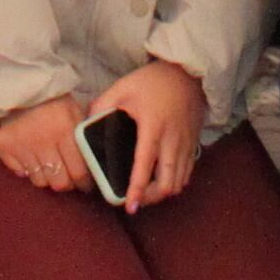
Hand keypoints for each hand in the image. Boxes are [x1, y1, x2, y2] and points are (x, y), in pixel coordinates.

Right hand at [0, 97, 91, 195]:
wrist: (19, 83)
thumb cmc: (52, 99)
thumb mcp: (74, 112)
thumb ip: (82, 137)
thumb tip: (92, 163)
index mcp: (65, 131)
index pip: (78, 172)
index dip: (83, 183)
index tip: (84, 185)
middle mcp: (43, 142)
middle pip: (59, 182)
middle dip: (66, 183)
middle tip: (67, 178)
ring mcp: (22, 146)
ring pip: (39, 181)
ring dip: (46, 177)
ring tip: (48, 166)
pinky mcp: (4, 147)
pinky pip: (20, 172)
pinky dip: (26, 169)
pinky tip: (31, 158)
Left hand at [88, 60, 208, 211]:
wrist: (186, 73)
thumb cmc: (152, 81)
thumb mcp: (122, 88)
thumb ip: (101, 107)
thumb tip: (85, 126)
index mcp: (153, 127)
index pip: (145, 166)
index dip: (138, 190)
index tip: (130, 206)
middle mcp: (172, 140)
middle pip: (167, 184)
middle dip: (151, 198)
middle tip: (135, 201)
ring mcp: (186, 144)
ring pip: (179, 183)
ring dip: (162, 193)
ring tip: (146, 194)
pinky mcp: (193, 145)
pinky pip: (187, 174)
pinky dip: (175, 183)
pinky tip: (161, 181)